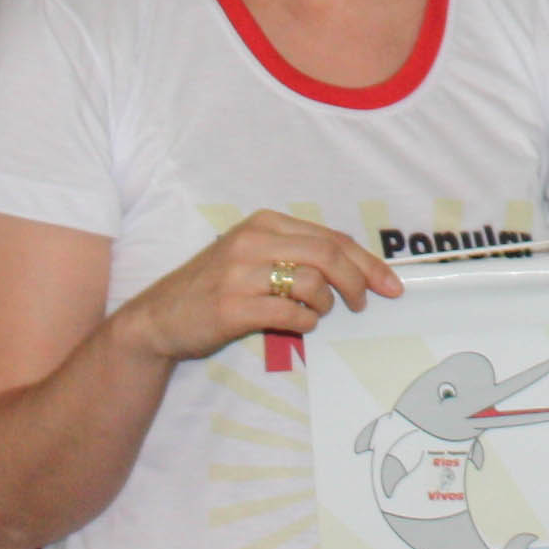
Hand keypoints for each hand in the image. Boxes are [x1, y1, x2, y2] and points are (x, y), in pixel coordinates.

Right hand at [117, 209, 394, 364]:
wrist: (158, 318)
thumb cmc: (214, 288)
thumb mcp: (253, 256)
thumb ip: (295, 255)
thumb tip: (354, 270)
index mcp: (264, 223)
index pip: (331, 237)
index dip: (367, 262)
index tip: (390, 284)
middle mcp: (253, 241)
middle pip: (329, 255)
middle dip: (358, 281)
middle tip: (364, 303)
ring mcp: (240, 273)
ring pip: (312, 282)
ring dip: (325, 305)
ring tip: (317, 314)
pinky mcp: (232, 306)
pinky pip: (289, 313)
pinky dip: (304, 322)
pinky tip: (298, 325)